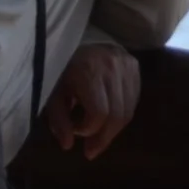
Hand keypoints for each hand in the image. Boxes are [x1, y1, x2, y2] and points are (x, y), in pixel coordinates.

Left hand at [46, 42, 140, 159]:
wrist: (80, 37)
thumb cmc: (63, 68)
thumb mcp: (53, 93)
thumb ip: (58, 119)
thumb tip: (67, 145)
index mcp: (89, 73)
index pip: (100, 112)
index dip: (88, 129)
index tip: (75, 130)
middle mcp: (112, 68)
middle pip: (118, 115)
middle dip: (104, 137)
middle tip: (91, 150)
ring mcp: (127, 66)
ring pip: (129, 110)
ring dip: (114, 129)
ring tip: (100, 136)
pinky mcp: (135, 66)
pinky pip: (134, 99)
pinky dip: (123, 113)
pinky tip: (110, 117)